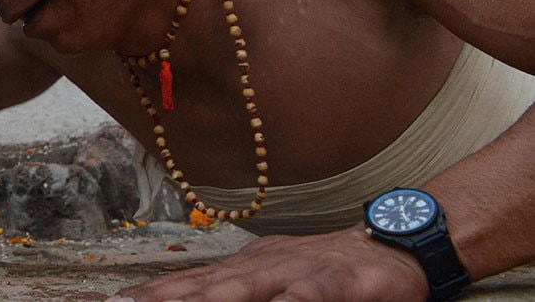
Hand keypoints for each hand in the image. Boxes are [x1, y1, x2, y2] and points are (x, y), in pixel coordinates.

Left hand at [109, 228, 428, 301]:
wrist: (390, 244)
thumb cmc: (323, 273)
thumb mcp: (273, 283)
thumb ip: (232, 293)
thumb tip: (192, 298)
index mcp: (242, 269)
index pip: (188, 284)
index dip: (150, 295)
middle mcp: (261, 267)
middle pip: (204, 285)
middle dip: (163, 298)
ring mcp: (296, 271)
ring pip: (245, 287)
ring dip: (210, 299)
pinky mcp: (336, 281)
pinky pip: (309, 295)